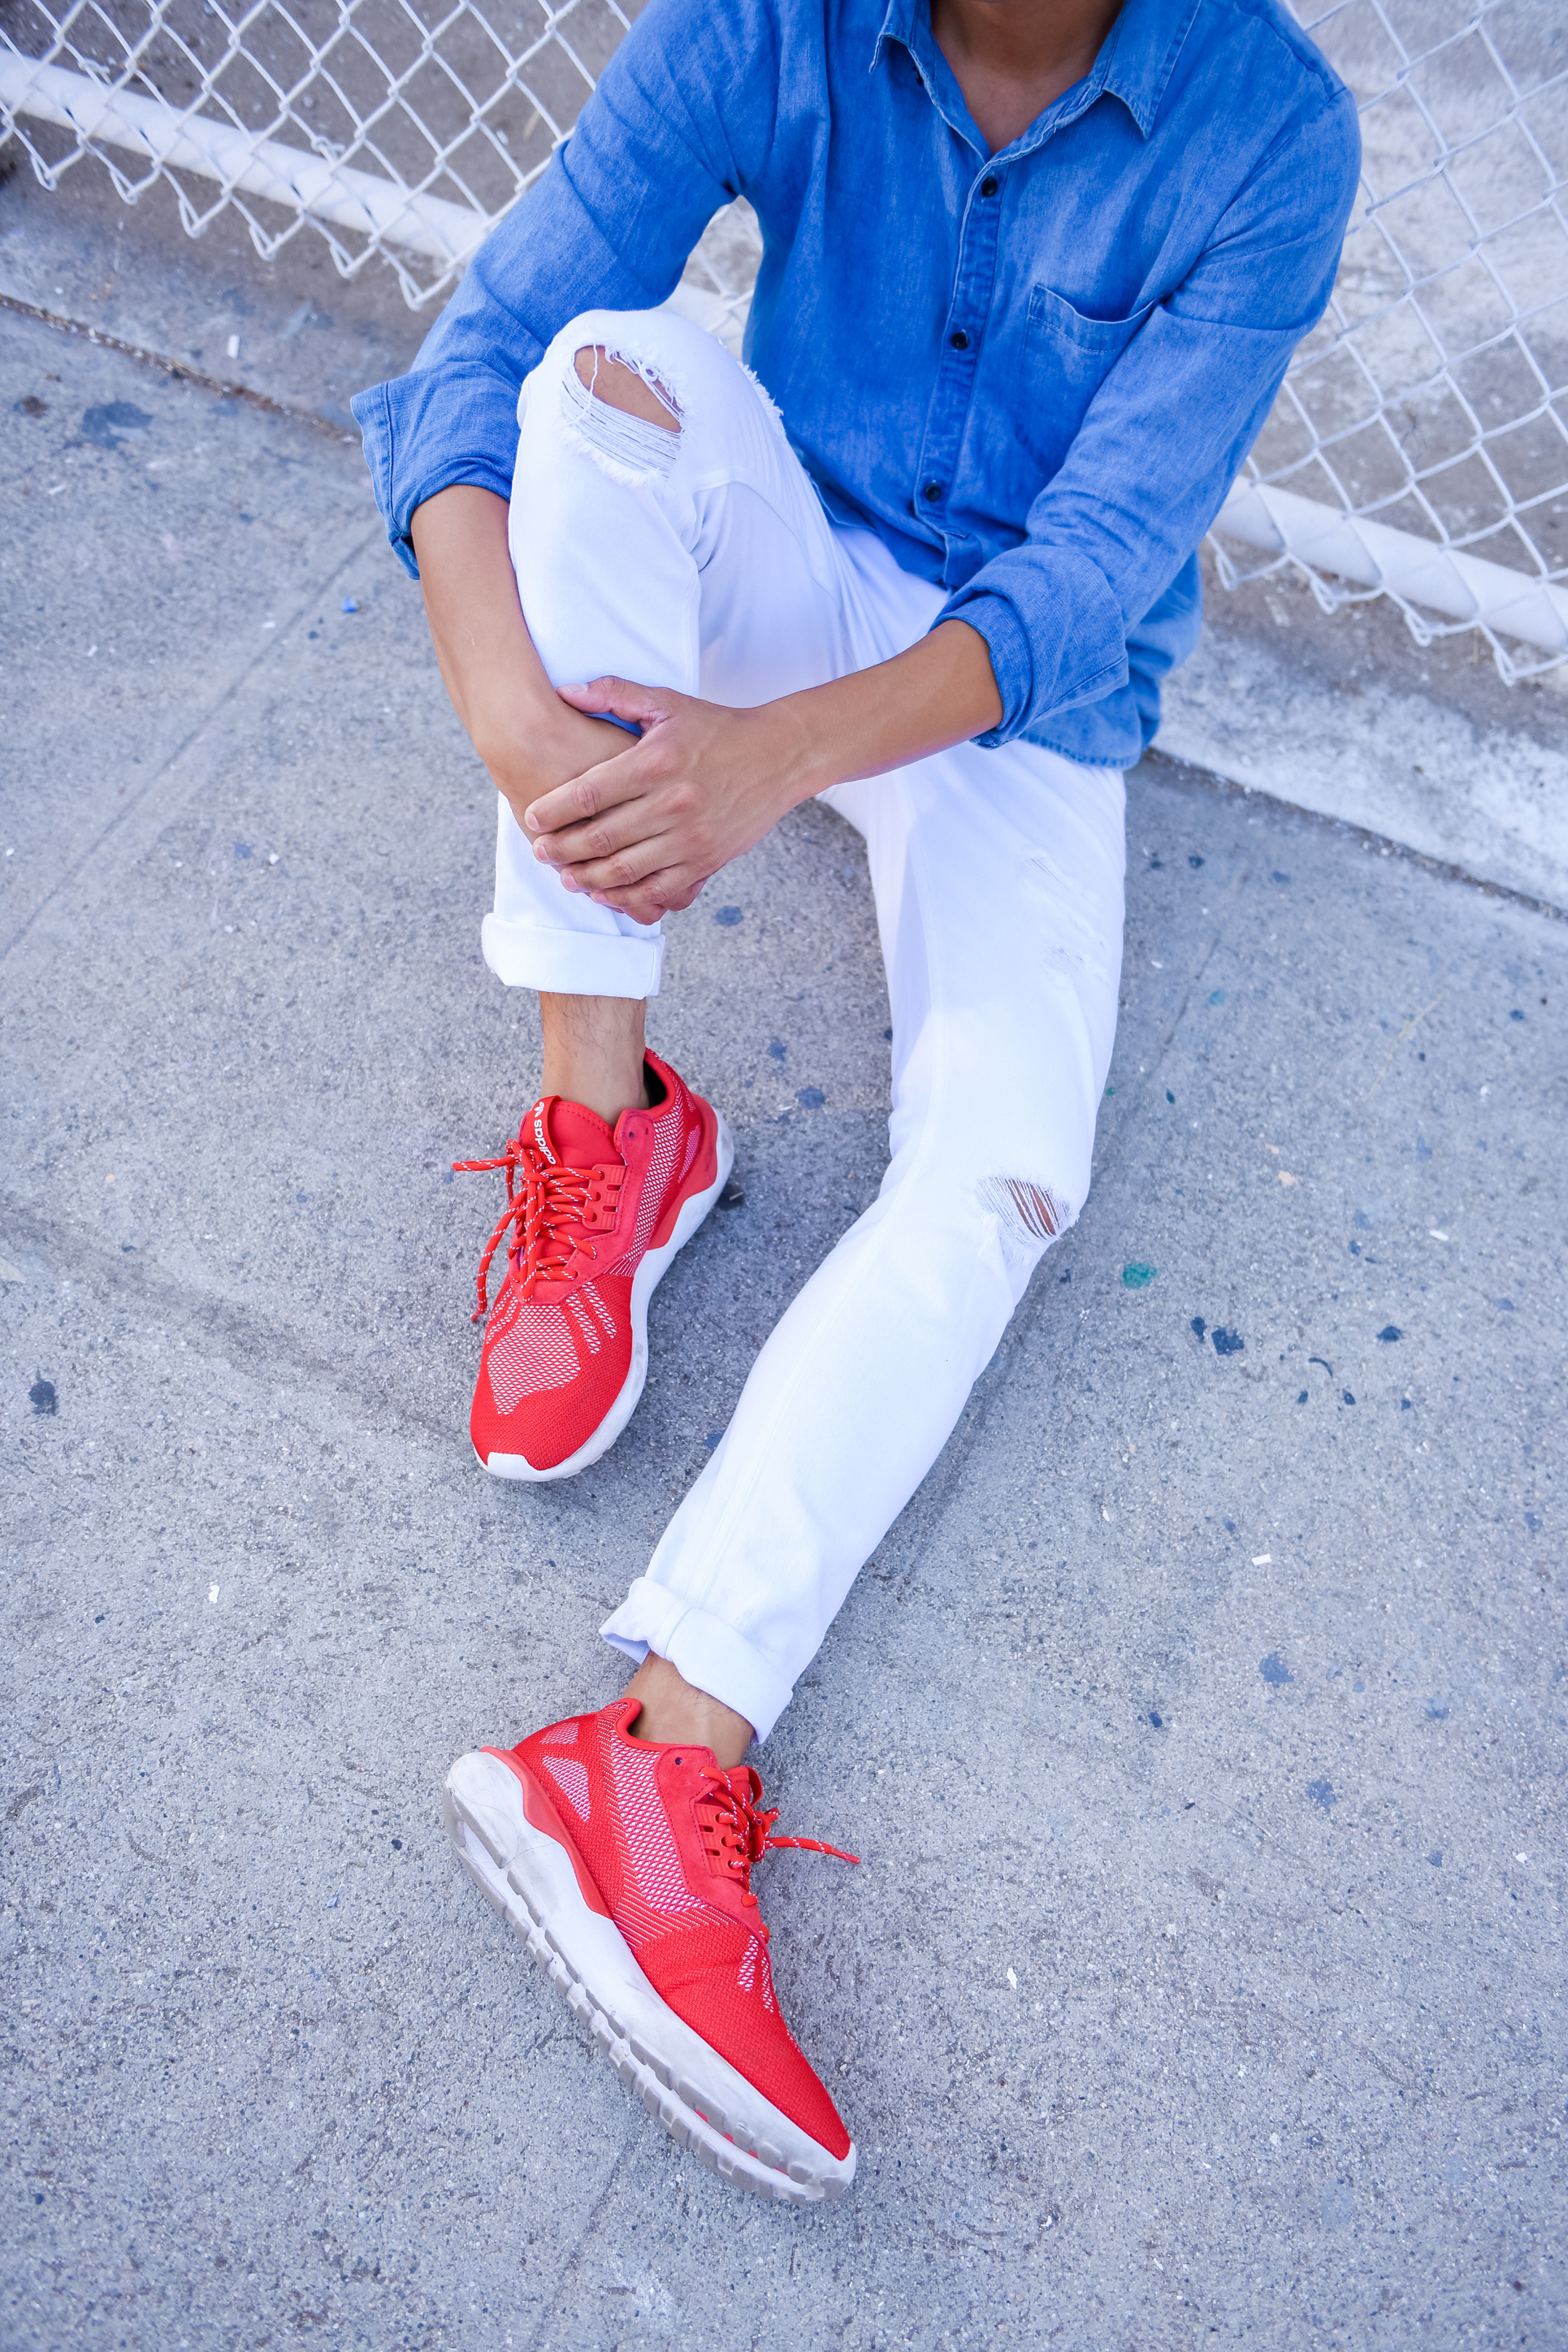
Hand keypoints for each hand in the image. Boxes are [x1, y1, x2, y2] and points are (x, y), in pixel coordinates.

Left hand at [522, 677, 812, 925]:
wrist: (778, 756)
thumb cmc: (717, 728)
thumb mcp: (668, 702)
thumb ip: (615, 694)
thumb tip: (564, 692)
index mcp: (657, 761)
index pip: (590, 792)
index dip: (554, 810)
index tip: (533, 819)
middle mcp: (673, 802)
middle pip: (600, 837)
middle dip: (562, 849)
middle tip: (540, 851)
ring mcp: (691, 836)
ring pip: (624, 869)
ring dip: (587, 877)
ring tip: (566, 876)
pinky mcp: (706, 860)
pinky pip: (657, 889)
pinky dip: (626, 895)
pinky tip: (605, 891)